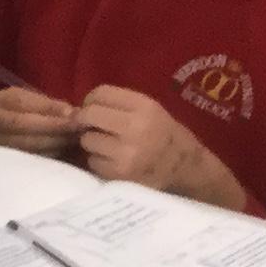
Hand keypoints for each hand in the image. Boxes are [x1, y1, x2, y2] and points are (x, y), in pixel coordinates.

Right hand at [0, 83, 82, 156]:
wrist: (31, 136)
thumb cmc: (42, 117)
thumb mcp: (46, 106)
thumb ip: (56, 108)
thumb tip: (75, 115)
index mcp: (3, 100)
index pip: (22, 101)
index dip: (48, 107)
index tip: (71, 112)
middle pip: (20, 123)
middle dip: (51, 127)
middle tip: (75, 129)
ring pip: (23, 144)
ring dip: (52, 143)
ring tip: (73, 140)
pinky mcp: (4, 162)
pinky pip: (26, 160)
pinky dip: (48, 156)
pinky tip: (63, 153)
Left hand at [75, 85, 244, 207]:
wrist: (187, 170)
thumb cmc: (166, 138)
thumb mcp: (151, 112)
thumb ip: (120, 106)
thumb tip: (78, 108)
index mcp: (145, 106)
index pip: (101, 93)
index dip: (91, 101)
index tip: (93, 108)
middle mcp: (135, 127)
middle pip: (89, 114)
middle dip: (85, 120)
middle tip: (92, 127)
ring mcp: (125, 152)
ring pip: (87, 140)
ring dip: (92, 143)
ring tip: (109, 147)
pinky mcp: (118, 174)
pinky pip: (92, 161)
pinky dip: (98, 162)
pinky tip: (114, 162)